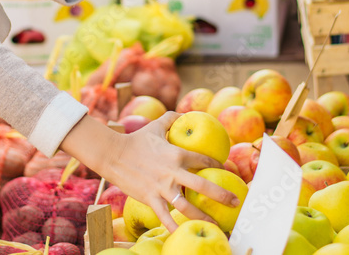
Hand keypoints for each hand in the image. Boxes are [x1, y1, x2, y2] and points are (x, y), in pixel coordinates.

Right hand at [61, 113, 238, 231]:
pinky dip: (174, 227)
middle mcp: (172, 172)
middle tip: (235, 202)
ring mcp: (161, 188)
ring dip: (203, 217)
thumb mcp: (155, 126)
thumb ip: (171, 118)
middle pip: (202, 185)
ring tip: (217, 225)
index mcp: (177, 154)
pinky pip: (165, 216)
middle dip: (222, 195)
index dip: (217, 164)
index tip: (224, 169)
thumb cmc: (136, 140)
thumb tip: (182, 113)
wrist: (113, 154)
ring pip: (187, 206)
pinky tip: (183, 235)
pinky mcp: (150, 199)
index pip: (204, 159)